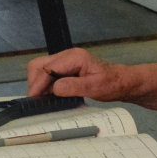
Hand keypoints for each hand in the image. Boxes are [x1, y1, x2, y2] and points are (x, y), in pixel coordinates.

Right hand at [26, 48, 140, 100]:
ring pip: (41, 69)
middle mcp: (67, 56)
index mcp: (74, 57)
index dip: (38, 84)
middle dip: (35, 83)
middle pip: (38, 65)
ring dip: (39, 84)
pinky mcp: (65, 68)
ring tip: (43, 101)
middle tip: (37, 101)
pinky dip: (45, 85)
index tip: (34, 100)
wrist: (123, 81)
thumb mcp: (95, 88)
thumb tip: (54, 88)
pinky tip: (50, 97)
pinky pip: (48, 74)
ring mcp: (65, 61)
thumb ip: (74, 86)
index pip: (47, 68)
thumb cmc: (113, 84)